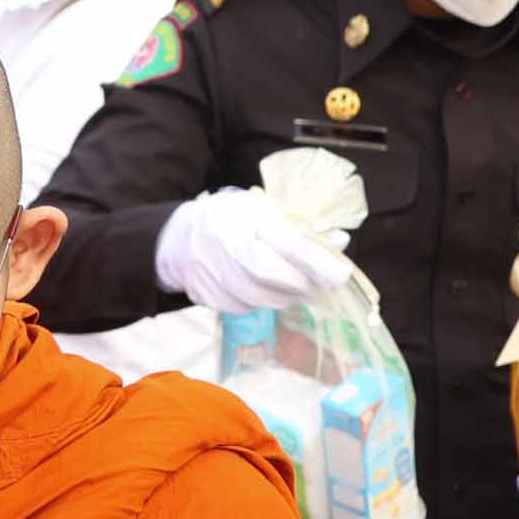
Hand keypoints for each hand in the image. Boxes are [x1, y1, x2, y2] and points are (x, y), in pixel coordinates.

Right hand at [153, 185, 356, 311]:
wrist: (178, 239)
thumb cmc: (230, 219)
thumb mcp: (264, 211)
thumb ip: (301, 228)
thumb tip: (340, 241)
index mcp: (243, 217)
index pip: (286, 243)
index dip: (316, 261)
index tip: (340, 275)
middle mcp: (224, 246)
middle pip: (273, 276)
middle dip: (303, 284)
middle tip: (321, 283)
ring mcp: (212, 274)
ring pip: (261, 298)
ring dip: (285, 296)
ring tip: (294, 286)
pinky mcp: (207, 296)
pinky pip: (244, 307)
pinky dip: (262, 302)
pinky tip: (264, 290)